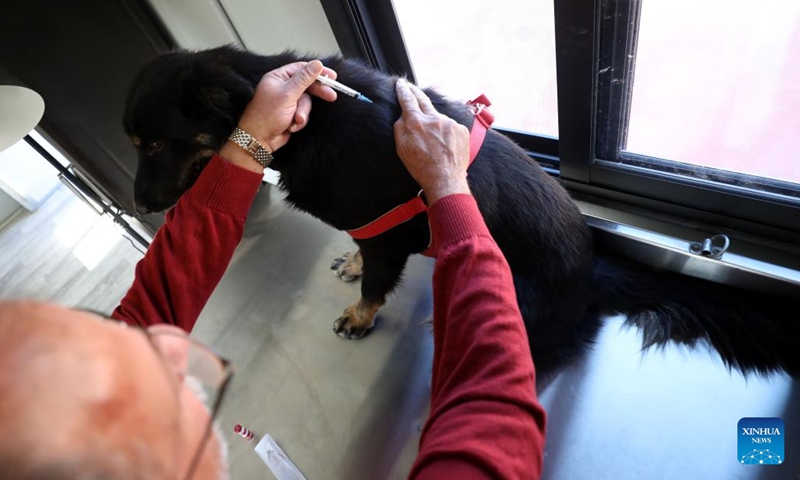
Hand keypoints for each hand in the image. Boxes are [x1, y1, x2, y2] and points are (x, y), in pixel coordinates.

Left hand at [221, 60, 337, 171]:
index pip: (302, 68)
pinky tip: (291, 125)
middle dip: (317, 93)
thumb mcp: (288, 94)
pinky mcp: (291, 113)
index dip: (317, 71)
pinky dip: (300, 120)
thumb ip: (304, 79)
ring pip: (307, 102)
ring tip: (296, 120)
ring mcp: (287, 101)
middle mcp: (283, 87)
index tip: (332, 76)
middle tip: (331, 96)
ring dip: (303, 112)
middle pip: (307, 85)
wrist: (260, 140)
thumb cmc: (267, 115)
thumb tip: (316, 64)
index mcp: (278, 77)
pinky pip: (304, 113)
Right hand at [393, 78, 470, 203]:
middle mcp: (434, 119)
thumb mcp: (402, 148)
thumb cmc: (422, 167)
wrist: (445, 180)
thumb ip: (400, 127)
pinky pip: (450, 126)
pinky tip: (443, 145)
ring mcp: (449, 123)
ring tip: (432, 140)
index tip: (401, 84)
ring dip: (433, 123)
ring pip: (438, 117)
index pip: (408, 100)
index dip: (403, 90)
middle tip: (410, 86)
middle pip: (423, 100)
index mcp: (417, 123)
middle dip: (415, 92)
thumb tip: (403, 115)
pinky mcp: (461, 130)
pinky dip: (446, 132)